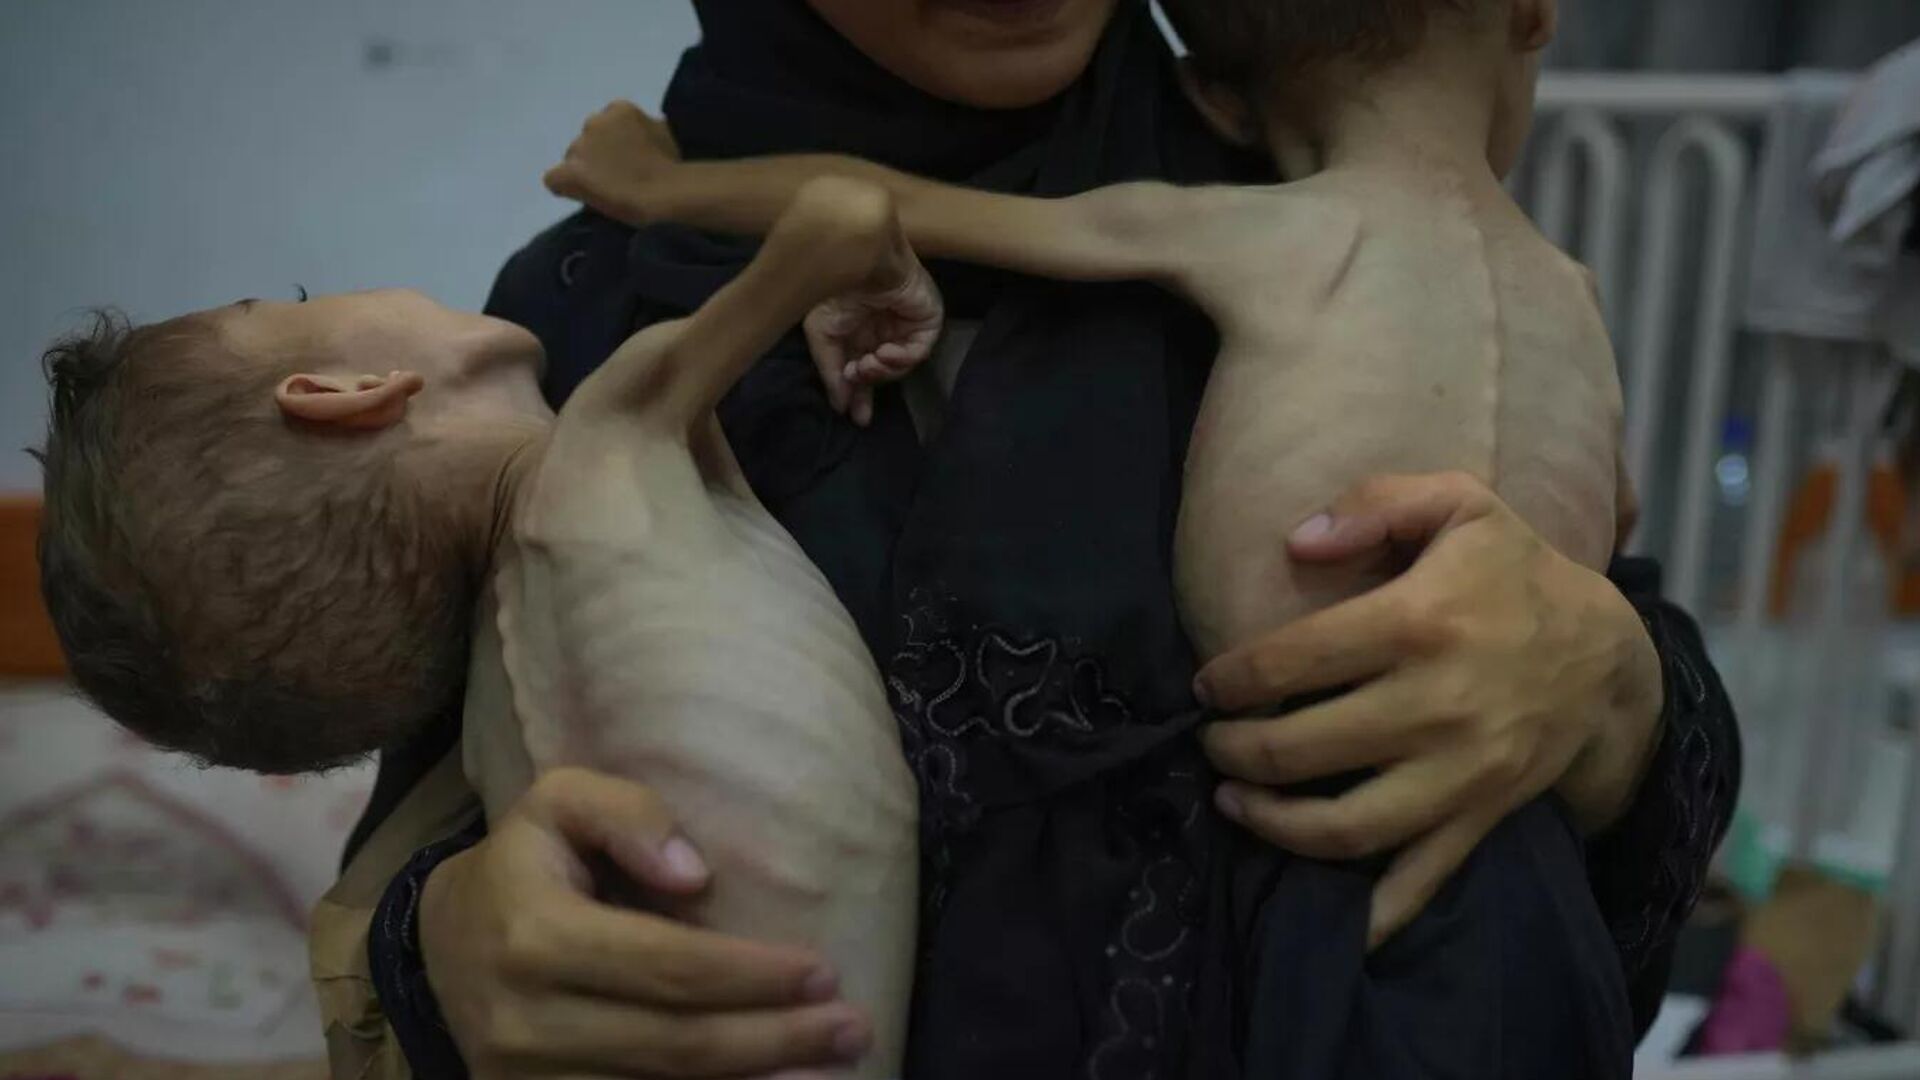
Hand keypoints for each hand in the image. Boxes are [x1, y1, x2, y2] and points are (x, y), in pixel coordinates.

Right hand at [420, 768, 869, 1077]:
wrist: (441, 941)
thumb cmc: (525, 862)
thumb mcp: (559, 801)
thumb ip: (627, 813)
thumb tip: (695, 874)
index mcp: (535, 937)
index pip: (668, 967)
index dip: (751, 974)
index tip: (823, 972)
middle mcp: (524, 1023)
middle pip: (676, 1045)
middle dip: (775, 1039)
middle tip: (851, 1029)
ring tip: (829, 1073)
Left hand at [544, 100, 681, 223]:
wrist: (667, 192)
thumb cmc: (676, 165)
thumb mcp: (665, 134)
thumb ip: (647, 130)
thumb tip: (643, 138)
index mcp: (620, 110)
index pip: (607, 126)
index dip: (615, 146)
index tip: (628, 162)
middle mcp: (595, 122)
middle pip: (588, 141)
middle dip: (598, 157)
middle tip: (618, 178)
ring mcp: (580, 147)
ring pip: (573, 159)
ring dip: (586, 172)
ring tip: (605, 192)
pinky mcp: (571, 173)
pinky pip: (555, 180)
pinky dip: (565, 187)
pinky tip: (580, 196)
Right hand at [801, 237, 943, 426]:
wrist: (860, 259)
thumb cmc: (837, 289)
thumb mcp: (823, 334)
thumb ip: (831, 372)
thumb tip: (840, 406)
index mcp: (858, 333)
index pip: (861, 371)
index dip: (859, 396)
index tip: (856, 417)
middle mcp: (883, 332)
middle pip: (883, 373)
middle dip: (870, 383)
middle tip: (858, 378)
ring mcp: (906, 327)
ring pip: (900, 367)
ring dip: (882, 370)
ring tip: (868, 361)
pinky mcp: (927, 322)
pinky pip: (918, 352)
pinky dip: (902, 358)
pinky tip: (885, 351)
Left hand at [1194, 473, 1663, 946]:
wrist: (1610, 656)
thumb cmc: (1515, 573)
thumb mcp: (1460, 504)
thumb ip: (1375, 504)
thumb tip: (1296, 541)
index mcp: (1419, 623)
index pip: (1293, 661)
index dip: (1232, 678)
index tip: (1206, 687)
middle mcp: (1437, 706)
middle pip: (1304, 748)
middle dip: (1236, 752)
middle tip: (1211, 744)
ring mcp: (1461, 773)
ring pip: (1346, 824)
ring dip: (1274, 824)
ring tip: (1234, 803)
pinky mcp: (1481, 817)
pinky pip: (1419, 879)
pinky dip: (1371, 913)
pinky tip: (1324, 919)